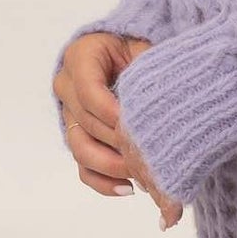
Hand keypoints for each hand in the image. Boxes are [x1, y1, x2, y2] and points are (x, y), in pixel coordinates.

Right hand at [52, 31, 182, 227]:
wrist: (128, 56)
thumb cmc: (139, 50)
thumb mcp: (144, 49)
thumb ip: (149, 68)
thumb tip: (168, 102)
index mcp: (81, 56)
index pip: (88, 91)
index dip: (111, 111)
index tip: (137, 126)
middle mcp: (67, 87)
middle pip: (87, 123)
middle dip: (119, 143)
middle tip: (150, 155)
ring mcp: (70, 115)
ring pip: (81, 149)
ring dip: (113, 166)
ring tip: (143, 175)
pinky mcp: (79, 139)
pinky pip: (84, 168)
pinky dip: (104, 182)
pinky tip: (128, 188)